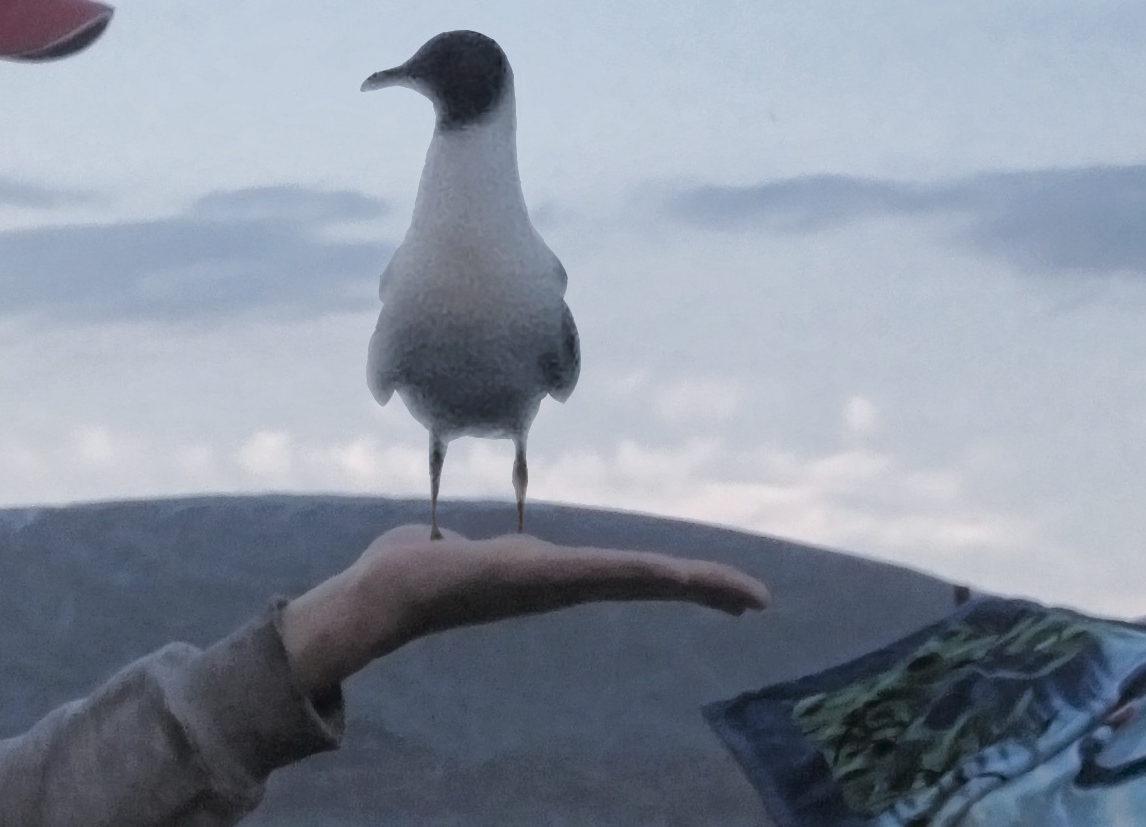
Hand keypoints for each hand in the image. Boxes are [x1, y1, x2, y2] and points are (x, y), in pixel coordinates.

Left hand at [280, 526, 769, 696]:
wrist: (388, 588)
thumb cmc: (410, 568)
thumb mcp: (454, 549)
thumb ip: (461, 548)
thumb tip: (446, 546)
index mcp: (551, 575)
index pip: (625, 574)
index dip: (671, 577)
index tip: (711, 585)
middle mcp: (563, 583)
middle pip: (648, 581)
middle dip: (705, 588)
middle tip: (758, 599)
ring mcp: (559, 582)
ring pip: (641, 578)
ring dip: (696, 583)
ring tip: (746, 592)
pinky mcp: (546, 576)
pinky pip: (609, 571)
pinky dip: (651, 573)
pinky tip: (682, 573)